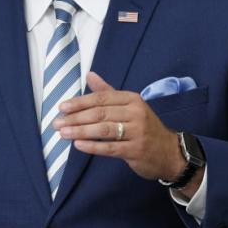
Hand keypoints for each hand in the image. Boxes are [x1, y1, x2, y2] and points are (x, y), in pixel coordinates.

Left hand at [54, 71, 190, 185]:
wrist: (170, 152)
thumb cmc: (144, 127)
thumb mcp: (129, 106)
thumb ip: (108, 92)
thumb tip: (89, 74)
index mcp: (132, 99)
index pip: (101, 98)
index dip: (79, 102)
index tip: (62, 107)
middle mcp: (136, 113)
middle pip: (100, 113)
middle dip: (75, 118)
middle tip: (57, 123)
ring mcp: (137, 132)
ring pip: (103, 130)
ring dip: (80, 131)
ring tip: (63, 133)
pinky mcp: (136, 150)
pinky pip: (110, 147)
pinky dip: (92, 146)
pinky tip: (78, 145)